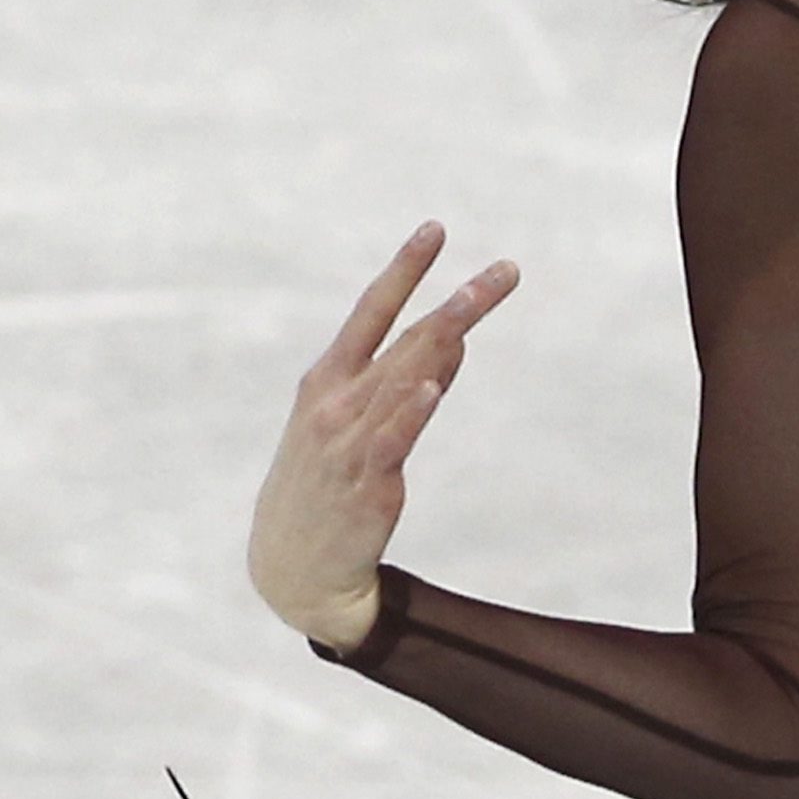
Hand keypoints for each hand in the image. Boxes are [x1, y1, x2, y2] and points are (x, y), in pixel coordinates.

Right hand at [252, 223, 518, 650]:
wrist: (291, 568)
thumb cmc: (325, 488)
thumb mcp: (355, 427)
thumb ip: (406, 386)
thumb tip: (455, 343)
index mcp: (327, 379)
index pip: (371, 311)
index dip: (404, 270)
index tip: (436, 229)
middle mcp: (336, 402)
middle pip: (407, 340)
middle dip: (458, 303)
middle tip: (508, 271)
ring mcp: (348, 441)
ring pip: (405, 380)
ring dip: (446, 339)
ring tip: (477, 304)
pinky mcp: (366, 483)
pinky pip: (392, 440)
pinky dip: (410, 411)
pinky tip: (432, 386)